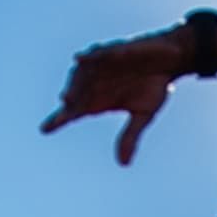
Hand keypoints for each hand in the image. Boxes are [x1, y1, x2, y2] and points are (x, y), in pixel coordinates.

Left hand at [41, 34, 184, 165]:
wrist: (171, 59)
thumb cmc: (154, 86)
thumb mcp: (143, 115)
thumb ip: (130, 136)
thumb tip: (122, 164)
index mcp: (99, 102)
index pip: (73, 112)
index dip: (57, 120)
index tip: (44, 129)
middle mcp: (95, 84)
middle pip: (74, 96)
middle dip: (68, 103)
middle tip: (64, 110)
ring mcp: (101, 67)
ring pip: (80, 76)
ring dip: (73, 84)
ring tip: (68, 96)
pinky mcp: (111, 52)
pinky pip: (96, 54)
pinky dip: (87, 57)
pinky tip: (79, 60)